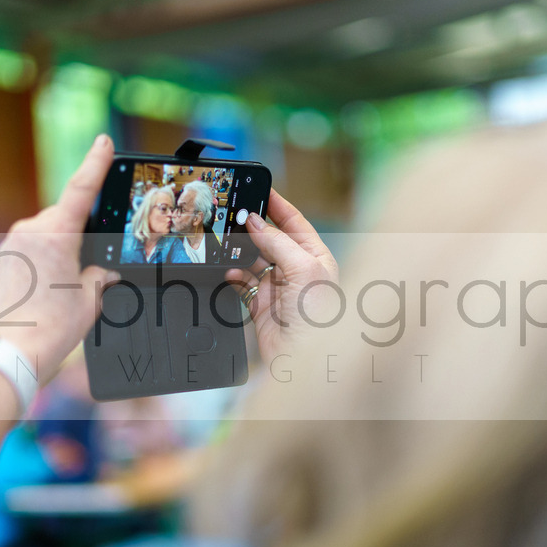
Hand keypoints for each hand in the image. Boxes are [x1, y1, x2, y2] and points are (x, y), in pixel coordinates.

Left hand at [0, 134, 116, 386]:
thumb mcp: (90, 298)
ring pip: (49, 232)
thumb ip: (101, 275)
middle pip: (66, 216)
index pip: (81, 189)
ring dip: (64, 247)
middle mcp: (30, 231)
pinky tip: (54, 286)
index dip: (96, 163)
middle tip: (98, 259)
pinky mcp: (3, 258)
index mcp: (55, 234)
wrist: (11, 354)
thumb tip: (106, 271)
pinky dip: (48, 257)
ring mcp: (12, 244)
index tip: (104, 142)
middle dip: (84, 230)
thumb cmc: (51, 329)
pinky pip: (33, 246)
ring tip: (71, 284)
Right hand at [225, 190, 338, 360]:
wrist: (304, 358)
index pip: (294, 222)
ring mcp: (278, 287)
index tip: (259, 188)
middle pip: (270, 238)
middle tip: (234, 214)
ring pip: (253, 259)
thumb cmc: (319, 317)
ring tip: (227, 243)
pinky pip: (242, 283)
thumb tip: (254, 221)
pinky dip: (233, 275)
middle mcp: (297, 270)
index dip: (277, 204)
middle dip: (252, 227)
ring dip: (240, 251)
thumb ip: (277, 242)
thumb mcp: (303, 268)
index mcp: (315, 256)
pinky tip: (229, 271)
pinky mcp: (261, 305)